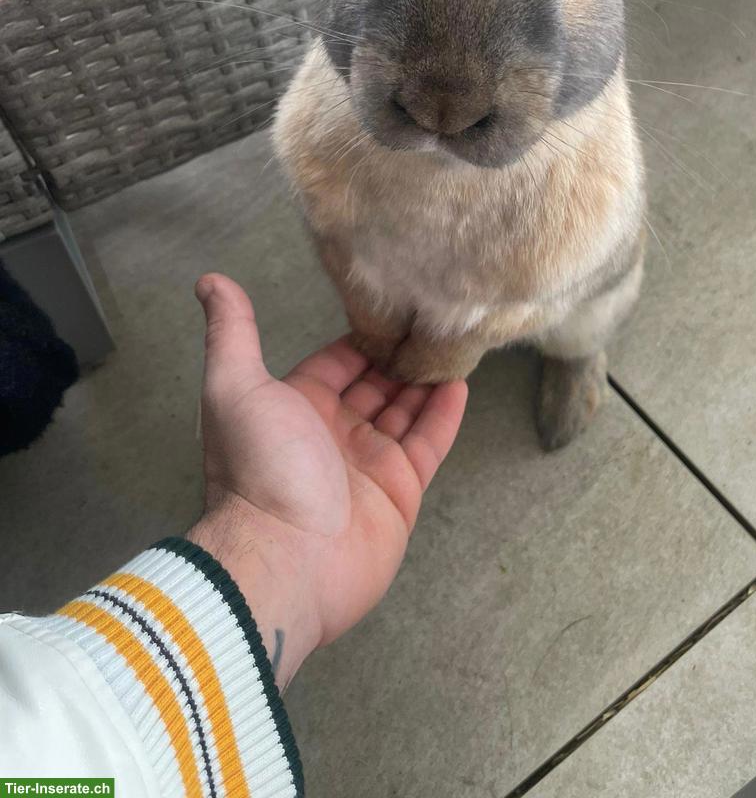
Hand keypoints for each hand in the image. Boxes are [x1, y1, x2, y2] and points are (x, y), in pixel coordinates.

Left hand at [188, 273, 467, 688]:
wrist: (284, 558)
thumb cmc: (259, 468)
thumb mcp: (236, 387)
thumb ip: (231, 333)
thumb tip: (210, 281)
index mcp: (295, 408)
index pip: (336, 362)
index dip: (363, 336)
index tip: (394, 304)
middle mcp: (333, 432)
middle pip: (375, 385)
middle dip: (400, 355)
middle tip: (435, 318)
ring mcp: (369, 463)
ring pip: (405, 410)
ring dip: (426, 379)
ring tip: (454, 342)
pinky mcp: (401, 491)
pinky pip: (427, 443)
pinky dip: (444, 415)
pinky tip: (461, 383)